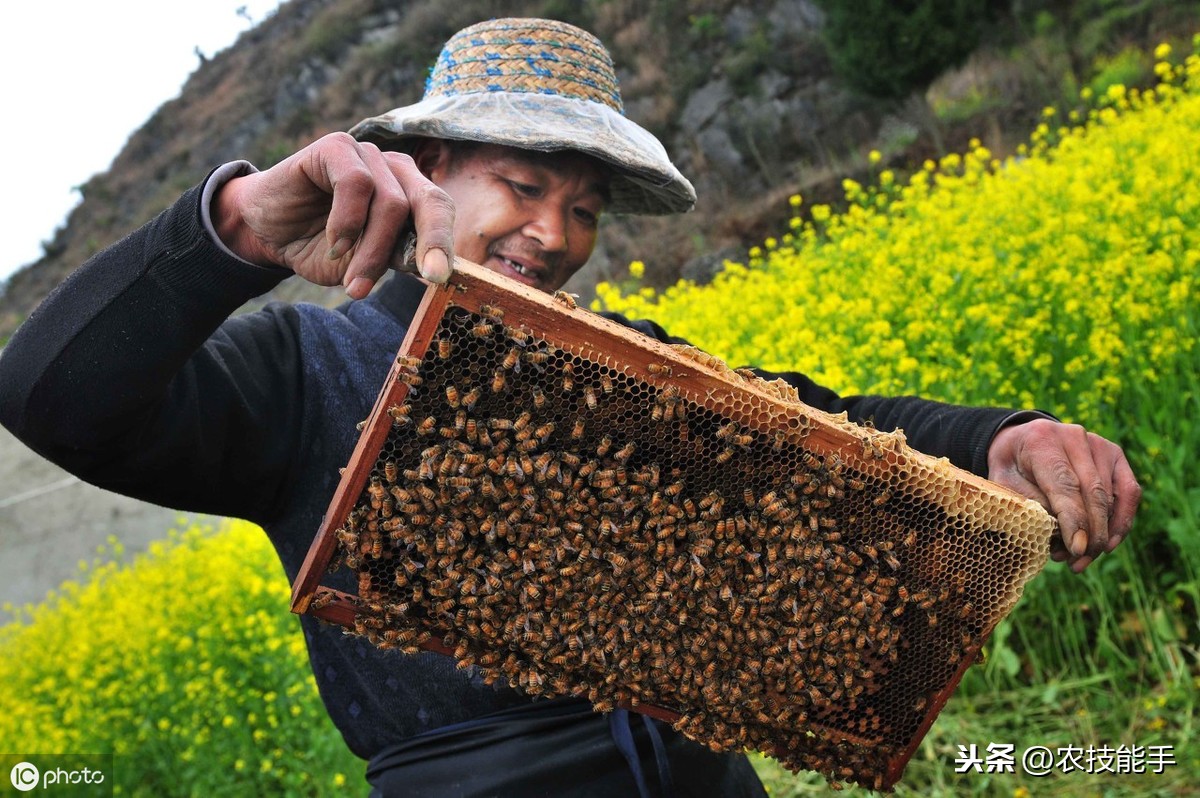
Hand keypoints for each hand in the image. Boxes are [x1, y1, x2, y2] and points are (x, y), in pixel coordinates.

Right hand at [212, 132, 455, 296]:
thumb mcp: (364, 261)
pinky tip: (335, 244)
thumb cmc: (321, 245)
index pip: (440, 212)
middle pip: (430, 201)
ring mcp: (367, 155)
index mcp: (410, 194)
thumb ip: (396, 256)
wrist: (266, 230)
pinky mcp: (336, 147)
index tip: (441, 279)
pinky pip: (356, 183)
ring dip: (373, 250)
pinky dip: (347, 222)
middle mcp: (394, 170)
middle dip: (433, 241)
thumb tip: (430, 266)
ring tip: (353, 281)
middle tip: (429, 276)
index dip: (445, 244)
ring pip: (392, 203)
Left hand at [987, 418, 1140, 571]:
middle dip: (1090, 534)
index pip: (1065, 484)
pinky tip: (1108, 544)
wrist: (1022, 441)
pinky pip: (1129, 492)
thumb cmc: (1011, 467)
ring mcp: (1099, 444)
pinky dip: (1122, 521)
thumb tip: (1056, 532)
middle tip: (1078, 563)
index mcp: (1042, 440)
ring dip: (1101, 533)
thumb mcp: (1003, 483)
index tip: (1076, 549)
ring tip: (1080, 558)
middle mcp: (1075, 437)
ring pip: (1112, 497)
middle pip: (1093, 492)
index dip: (1073, 519)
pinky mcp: (1115, 454)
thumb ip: (1027, 503)